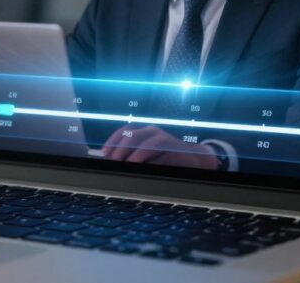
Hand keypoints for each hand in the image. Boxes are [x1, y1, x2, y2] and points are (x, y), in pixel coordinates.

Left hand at [101, 125, 218, 169]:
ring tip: (122, 165)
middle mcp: (152, 132)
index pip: (124, 131)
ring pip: (142, 143)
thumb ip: (134, 157)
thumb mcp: (149, 156)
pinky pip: (156, 153)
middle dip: (118, 149)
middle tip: (111, 162)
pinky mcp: (172, 148)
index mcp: (144, 132)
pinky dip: (145, 160)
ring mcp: (163, 138)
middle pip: (131, 136)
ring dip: (130, 155)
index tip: (104, 153)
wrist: (195, 159)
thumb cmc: (168, 159)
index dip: (112, 141)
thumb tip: (113, 164)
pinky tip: (138, 167)